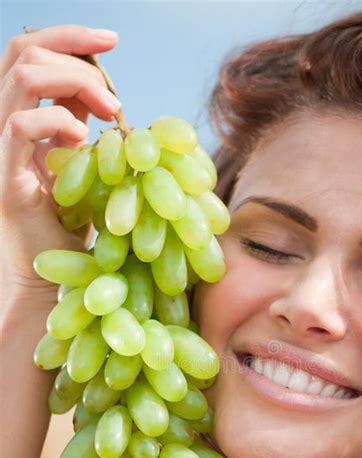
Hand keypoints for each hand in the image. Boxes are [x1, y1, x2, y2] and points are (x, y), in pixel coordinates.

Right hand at [0, 24, 119, 300]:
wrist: (53, 279)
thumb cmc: (69, 228)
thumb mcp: (80, 167)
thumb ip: (77, 126)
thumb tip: (97, 93)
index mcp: (19, 119)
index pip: (29, 54)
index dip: (69, 37)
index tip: (112, 39)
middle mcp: (2, 126)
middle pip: (20, 51)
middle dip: (75, 52)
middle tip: (113, 90)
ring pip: (20, 77)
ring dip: (73, 81)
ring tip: (108, 112)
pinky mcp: (6, 177)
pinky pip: (20, 126)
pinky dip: (58, 122)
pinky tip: (84, 141)